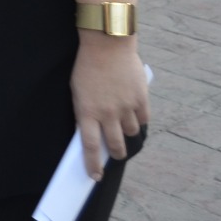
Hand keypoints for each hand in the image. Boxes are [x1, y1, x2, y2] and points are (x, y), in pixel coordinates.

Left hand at [71, 32, 149, 179]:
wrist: (107, 44)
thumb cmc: (87, 66)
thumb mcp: (78, 90)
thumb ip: (85, 112)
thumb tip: (91, 132)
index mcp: (87, 111)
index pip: (90, 147)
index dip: (92, 165)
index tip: (95, 177)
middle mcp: (107, 113)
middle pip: (115, 145)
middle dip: (116, 154)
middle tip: (116, 154)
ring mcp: (126, 107)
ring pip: (131, 133)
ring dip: (127, 133)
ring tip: (123, 125)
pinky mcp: (141, 99)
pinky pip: (143, 119)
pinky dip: (139, 119)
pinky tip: (134, 113)